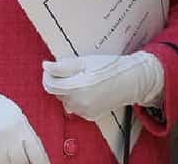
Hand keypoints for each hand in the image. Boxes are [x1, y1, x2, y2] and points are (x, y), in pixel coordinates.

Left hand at [42, 52, 163, 120]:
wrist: (130, 81)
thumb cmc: (109, 68)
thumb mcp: (86, 61)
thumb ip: (64, 66)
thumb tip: (46, 66)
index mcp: (76, 87)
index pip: (50, 85)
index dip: (48, 76)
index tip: (50, 68)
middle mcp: (78, 103)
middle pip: (58, 93)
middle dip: (61, 82)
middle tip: (74, 72)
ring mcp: (84, 111)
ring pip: (66, 101)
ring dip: (69, 91)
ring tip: (84, 81)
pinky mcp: (90, 116)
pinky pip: (76, 107)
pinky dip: (78, 99)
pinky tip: (89, 90)